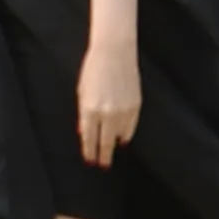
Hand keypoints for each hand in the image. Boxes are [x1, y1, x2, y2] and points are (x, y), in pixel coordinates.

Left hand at [73, 34, 139, 164]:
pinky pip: (131, 127)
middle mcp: (107, 113)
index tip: (90, 160)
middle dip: (103, 155)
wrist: (114, 53)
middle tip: (102, 164)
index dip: (90, 151)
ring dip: (114, 143)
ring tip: (111, 150)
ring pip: (119, 136)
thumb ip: (83, 113)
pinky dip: (126, 134)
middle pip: (105, 142)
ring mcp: (123, 111)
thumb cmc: (93, 68)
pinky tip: (122, 138)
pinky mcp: (136, 107)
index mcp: (90, 109)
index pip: (89, 138)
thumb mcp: (82, 91)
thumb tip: (85, 132)